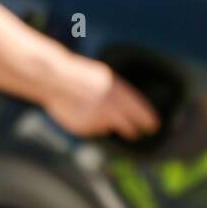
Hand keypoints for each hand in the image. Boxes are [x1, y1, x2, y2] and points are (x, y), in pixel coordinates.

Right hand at [43, 55, 160, 140]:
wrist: (53, 80)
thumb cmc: (80, 75)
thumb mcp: (104, 78)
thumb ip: (118, 94)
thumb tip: (131, 111)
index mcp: (117, 91)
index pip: (140, 111)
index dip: (148, 120)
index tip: (153, 126)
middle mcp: (109, 106)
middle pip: (129, 127)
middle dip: (132, 130)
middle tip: (134, 132)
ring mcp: (95, 118)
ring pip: (109, 127)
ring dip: (105, 122)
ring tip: (92, 108)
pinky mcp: (84, 127)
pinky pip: (93, 129)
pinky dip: (90, 123)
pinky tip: (81, 111)